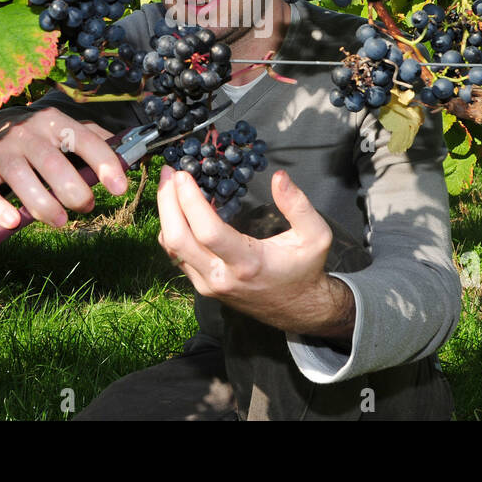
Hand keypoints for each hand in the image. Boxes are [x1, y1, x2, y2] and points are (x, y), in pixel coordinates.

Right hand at [0, 108, 128, 240]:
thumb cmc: (36, 139)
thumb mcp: (63, 131)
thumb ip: (93, 142)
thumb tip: (131, 156)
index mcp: (54, 122)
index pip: (84, 139)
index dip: (104, 163)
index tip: (120, 188)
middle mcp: (26, 133)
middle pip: (53, 162)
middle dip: (74, 191)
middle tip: (86, 207)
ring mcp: (0, 151)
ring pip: (21, 178)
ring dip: (44, 205)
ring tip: (60, 221)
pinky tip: (13, 222)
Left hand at [156, 166, 355, 339]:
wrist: (296, 308)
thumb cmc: (304, 269)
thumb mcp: (316, 236)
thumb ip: (299, 205)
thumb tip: (279, 177)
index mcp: (248, 264)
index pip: (208, 232)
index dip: (190, 201)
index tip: (183, 175)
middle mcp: (221, 277)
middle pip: (178, 240)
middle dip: (167, 203)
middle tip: (168, 173)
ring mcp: (207, 284)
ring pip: (172, 249)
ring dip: (165, 214)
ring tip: (168, 185)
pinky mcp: (202, 285)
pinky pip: (176, 256)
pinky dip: (172, 229)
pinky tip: (176, 207)